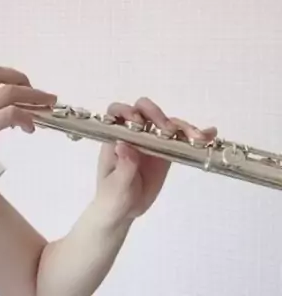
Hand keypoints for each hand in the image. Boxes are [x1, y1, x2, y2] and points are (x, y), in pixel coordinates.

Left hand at [93, 97, 216, 227]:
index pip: (118, 112)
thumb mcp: (116, 187)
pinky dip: (195, 135)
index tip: (138, 123)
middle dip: (158, 115)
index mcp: (116, 137)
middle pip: (145, 111)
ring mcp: (151, 141)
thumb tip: (124, 145)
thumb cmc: (113, 197)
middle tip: (169, 131)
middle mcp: (133, 134)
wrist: (125, 209)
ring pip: (167, 123)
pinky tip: (209, 135)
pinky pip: (181, 139)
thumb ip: (123, 167)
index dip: (128, 111)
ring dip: (182, 126)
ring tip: (197, 138)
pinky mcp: (166, 151)